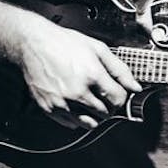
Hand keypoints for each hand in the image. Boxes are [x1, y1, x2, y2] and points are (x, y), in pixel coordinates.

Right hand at [15, 20, 143, 130]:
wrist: (33, 44)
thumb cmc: (63, 43)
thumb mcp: (97, 48)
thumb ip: (119, 69)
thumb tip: (135, 86)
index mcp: (91, 74)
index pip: (117, 99)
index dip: (122, 96)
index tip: (118, 92)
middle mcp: (76, 91)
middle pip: (105, 113)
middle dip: (109, 106)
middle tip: (105, 96)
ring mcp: (61, 102)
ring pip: (89, 123)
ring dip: (95, 116)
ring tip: (92, 101)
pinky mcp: (49, 108)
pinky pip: (70, 124)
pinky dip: (77, 118)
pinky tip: (77, 104)